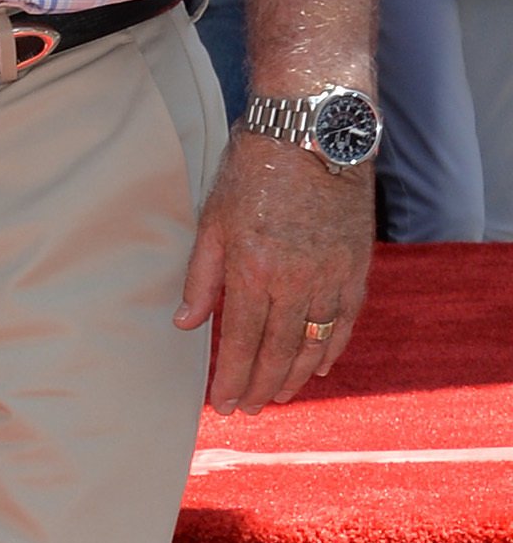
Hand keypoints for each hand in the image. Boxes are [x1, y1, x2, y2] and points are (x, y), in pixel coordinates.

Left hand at [176, 128, 372, 410]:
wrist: (311, 133)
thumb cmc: (253, 171)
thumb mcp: (212, 222)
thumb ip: (201, 279)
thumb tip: (185, 325)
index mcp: (253, 272)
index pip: (241, 343)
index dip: (231, 379)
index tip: (222, 404)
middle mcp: (295, 281)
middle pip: (278, 352)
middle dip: (260, 387)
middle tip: (247, 410)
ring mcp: (331, 275)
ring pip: (314, 343)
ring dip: (295, 376)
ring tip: (278, 396)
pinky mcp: (356, 265)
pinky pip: (346, 320)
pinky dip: (333, 348)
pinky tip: (320, 367)